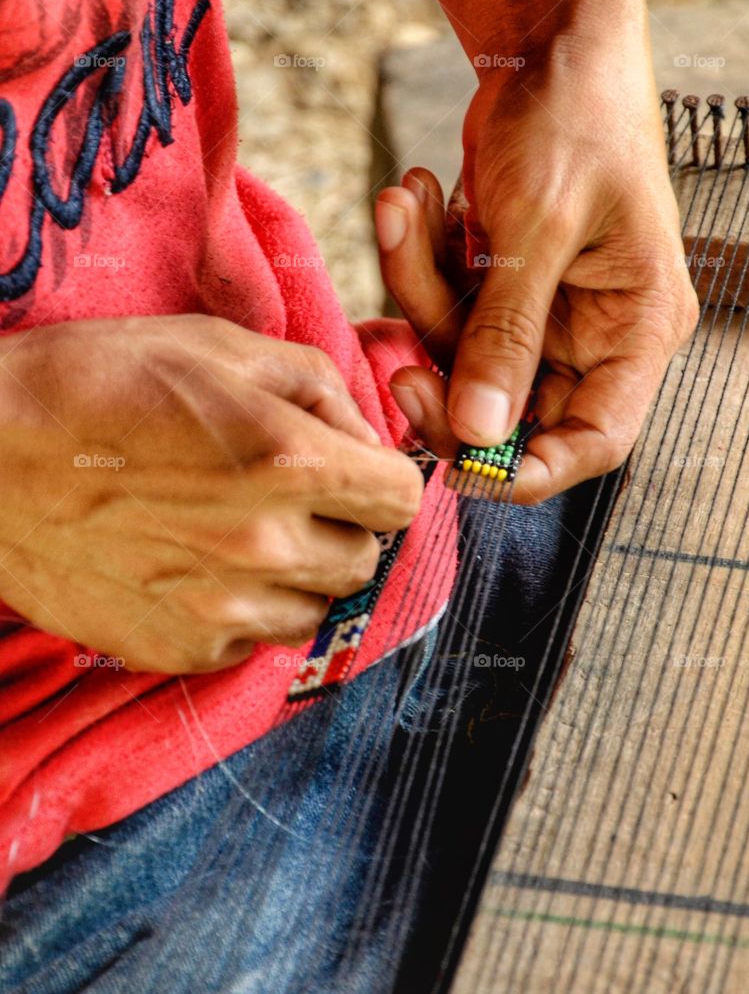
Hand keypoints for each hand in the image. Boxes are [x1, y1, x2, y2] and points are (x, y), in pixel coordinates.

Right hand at [0, 316, 422, 672]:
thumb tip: (367, 436)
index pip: (403, 499)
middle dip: (341, 526)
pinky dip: (238, 610)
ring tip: (238, 533)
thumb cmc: (99, 380)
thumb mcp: (220, 346)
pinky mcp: (175, 648)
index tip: (355, 470)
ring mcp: (218, 607)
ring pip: (313, 611)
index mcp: (288, 460)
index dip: (384, 478)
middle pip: (365, 560)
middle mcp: (264, 545)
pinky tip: (192, 566)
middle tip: (287, 495)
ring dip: (296, 576)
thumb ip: (319, 387)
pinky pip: (248, 641)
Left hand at [375, 29, 698, 503]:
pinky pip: (445, 301)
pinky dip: (419, 255)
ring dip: (418, 286)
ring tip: (405, 203)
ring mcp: (545, 306)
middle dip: (445, 373)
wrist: (551, 35)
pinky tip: (416, 192)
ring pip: (462, 350)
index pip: (594, 440)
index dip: (527, 470)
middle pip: (511, 406)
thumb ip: (506, 333)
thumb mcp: (538, 225)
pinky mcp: (501, 279)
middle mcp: (596, 330)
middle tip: (393, 361)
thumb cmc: (573, 115)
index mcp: (639, 327)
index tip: (456, 471)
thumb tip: (478, 431)